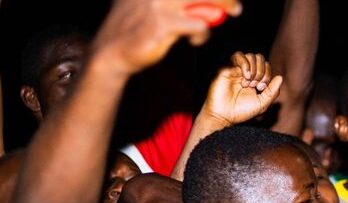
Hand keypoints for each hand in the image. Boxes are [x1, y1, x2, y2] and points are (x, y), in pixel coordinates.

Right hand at [90, 0, 241, 76]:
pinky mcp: (163, 23)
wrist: (111, 52)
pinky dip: (203, 34)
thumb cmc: (136, 29)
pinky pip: (198, 26)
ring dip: (223, 6)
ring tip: (232, 13)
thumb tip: (209, 5)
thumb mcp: (150, 5)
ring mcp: (159, 3)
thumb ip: (172, 1)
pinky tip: (196, 40)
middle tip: (236, 6)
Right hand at [201, 52, 285, 126]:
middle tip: (256, 85)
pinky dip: (245, 64)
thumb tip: (280, 77)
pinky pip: (238, 56)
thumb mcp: (262, 104)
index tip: (261, 88)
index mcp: (254, 78)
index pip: (266, 66)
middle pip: (259, 58)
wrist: (224, 116)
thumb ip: (272, 91)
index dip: (267, 74)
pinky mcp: (226, 68)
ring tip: (249, 82)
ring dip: (254, 68)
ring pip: (250, 55)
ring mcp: (235, 69)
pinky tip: (245, 77)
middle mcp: (245, 72)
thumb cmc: (241, 112)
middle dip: (262, 71)